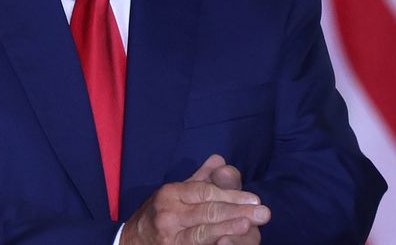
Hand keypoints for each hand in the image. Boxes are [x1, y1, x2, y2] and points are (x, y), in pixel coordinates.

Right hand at [120, 155, 269, 244]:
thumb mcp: (176, 193)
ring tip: (248, 226)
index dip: (230, 195)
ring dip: (227, 229)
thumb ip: (201, 179)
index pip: (204, 192)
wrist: (132, 242)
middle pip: (206, 211)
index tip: (254, 199)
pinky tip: (226, 243)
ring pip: (202, 233)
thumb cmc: (159, 215)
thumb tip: (221, 160)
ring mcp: (170, 238)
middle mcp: (168, 214)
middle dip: (236, 212)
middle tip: (263, 212)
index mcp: (170, 194)